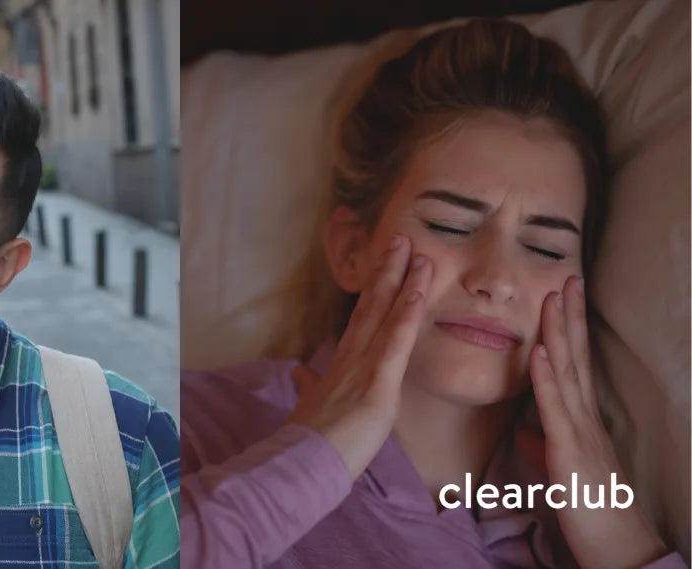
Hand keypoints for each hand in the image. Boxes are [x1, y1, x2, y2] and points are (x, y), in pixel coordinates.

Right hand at [287, 235, 431, 478]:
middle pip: (371, 307)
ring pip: (385, 317)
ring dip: (403, 282)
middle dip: (388, 272)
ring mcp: (363, 368)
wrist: (303, 463)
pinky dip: (407, 316)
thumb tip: (298, 372)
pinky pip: (395, 344)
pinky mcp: (377, 385)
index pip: (361, 320)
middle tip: (402, 240)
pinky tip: (418, 292)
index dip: (374, 291)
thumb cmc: (309, 441)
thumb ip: (307, 386)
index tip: (387, 264)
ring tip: (419, 253)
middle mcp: (351, 358)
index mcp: (340, 364)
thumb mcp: (309, 407)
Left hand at [529, 276, 666, 568]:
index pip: (573, 365)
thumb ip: (542, 444)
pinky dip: (545, 378)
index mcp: (580, 420)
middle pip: (575, 358)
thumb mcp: (558, 469)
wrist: (616, 547)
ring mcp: (579, 431)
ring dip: (558, 333)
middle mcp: (584, 418)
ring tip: (553, 297)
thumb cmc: (588, 509)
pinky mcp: (570, 451)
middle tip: (567, 276)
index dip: (567, 330)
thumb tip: (524, 430)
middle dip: (569, 317)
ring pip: (568, 373)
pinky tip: (537, 351)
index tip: (561, 296)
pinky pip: (556, 409)